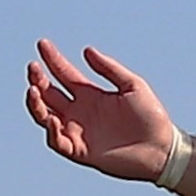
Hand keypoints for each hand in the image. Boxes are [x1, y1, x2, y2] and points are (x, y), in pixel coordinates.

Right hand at [26, 40, 180, 183]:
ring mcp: (78, 131)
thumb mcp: (132, 85)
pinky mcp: (80, 151)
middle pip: (49, 93)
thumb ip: (109, 69)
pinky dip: (51, 130)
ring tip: (33, 90)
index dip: (52, 59)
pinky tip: (53, 117)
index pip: (64, 73)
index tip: (42, 44)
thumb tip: (86, 50)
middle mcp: (80, 111)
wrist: (161, 149)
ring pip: (45, 116)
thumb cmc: (151, 117)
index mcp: (91, 94)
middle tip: (33, 67)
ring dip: (36, 104)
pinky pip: (57, 141)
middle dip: (37, 79)